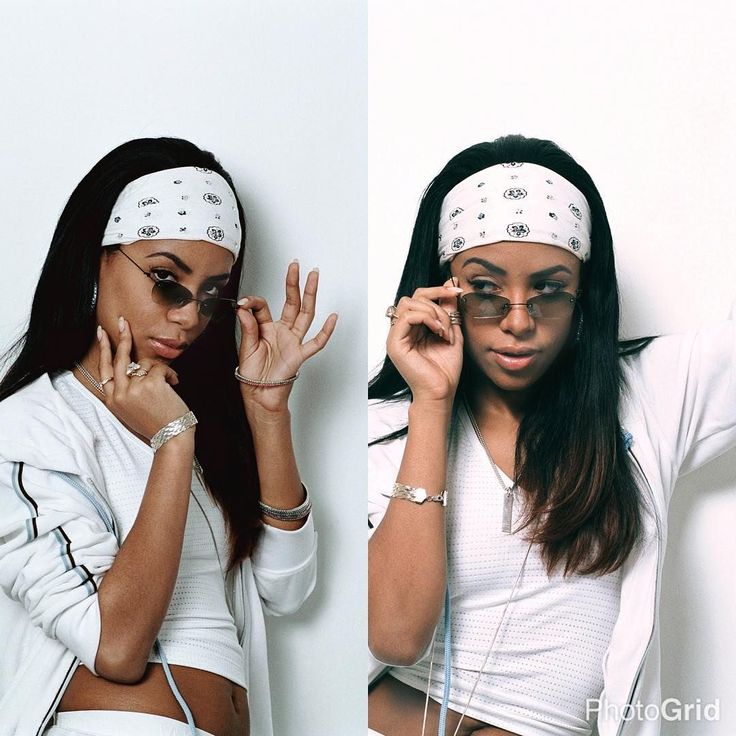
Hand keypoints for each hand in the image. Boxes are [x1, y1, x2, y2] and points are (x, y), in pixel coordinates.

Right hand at [97, 317, 191, 439]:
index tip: (102, 333)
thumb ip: (127, 391)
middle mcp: (119, 394)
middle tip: (123, 321)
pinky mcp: (150, 384)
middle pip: (118, 358)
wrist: (171, 437)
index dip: (103, 350)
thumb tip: (133, 369)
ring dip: (159, 371)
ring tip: (168, 385)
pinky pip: (159, 367)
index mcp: (112, 400)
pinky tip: (174, 385)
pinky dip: (170, 374)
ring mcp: (133, 388)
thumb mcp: (131, 410)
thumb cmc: (156, 423)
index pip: (104, 369)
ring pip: (144, 364)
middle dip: (121, 336)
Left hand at [235, 261, 337, 412]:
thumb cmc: (252, 373)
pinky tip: (333, 318)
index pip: (263, 306)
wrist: (259, 394)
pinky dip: (326, 331)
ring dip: (309, 295)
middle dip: (293, 283)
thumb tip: (244, 308)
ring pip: (305, 314)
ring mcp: (293, 341)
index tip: (244, 302)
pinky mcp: (300, 354)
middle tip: (295, 265)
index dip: (253, 301)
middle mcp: (282, 331)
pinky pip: (316, 342)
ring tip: (313, 277)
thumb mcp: (245, 347)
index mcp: (266, 328)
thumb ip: (247, 327)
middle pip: (291, 302)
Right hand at [386, 279, 463, 403]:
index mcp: (414, 328)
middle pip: (412, 296)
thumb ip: (449, 312)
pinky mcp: (395, 343)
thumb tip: (450, 289)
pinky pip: (407, 316)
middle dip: (436, 299)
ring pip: (409, 303)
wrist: (441, 393)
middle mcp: (402, 330)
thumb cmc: (445, 371)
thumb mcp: (452, 334)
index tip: (458, 291)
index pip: (420, 298)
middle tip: (451, 317)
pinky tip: (438, 332)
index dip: (438, 290)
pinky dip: (426, 318)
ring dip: (433, 312)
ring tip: (444, 330)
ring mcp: (396, 336)